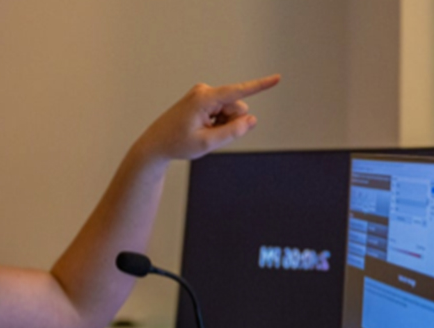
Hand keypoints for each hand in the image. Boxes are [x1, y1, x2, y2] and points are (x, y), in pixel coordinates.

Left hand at [130, 74, 280, 162]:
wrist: (156, 144)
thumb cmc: (177, 143)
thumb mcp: (207, 143)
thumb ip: (232, 131)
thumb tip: (252, 119)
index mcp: (204, 99)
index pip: (238, 92)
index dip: (260, 86)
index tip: (278, 77)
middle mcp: (204, 91)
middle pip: (237, 107)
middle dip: (231, 123)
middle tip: (208, 134)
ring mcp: (204, 94)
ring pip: (231, 111)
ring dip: (223, 125)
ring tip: (202, 132)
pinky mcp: (204, 99)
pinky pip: (222, 111)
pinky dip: (216, 123)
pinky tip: (200, 128)